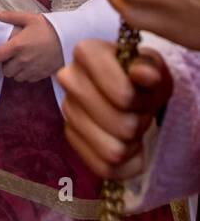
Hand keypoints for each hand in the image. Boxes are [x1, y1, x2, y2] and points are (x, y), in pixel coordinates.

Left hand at [0, 11, 64, 82]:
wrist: (69, 38)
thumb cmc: (49, 27)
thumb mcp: (29, 18)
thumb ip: (10, 16)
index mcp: (17, 46)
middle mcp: (23, 60)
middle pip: (5, 71)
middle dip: (4, 66)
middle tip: (8, 59)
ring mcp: (33, 69)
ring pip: (16, 77)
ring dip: (15, 72)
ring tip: (18, 63)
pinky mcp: (42, 74)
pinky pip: (28, 80)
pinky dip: (26, 75)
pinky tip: (29, 66)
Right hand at [58, 38, 171, 180]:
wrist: (129, 88)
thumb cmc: (141, 76)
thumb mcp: (153, 66)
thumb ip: (150, 69)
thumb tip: (144, 75)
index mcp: (86, 52)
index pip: (124, 96)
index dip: (143, 101)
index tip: (144, 92)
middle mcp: (69, 78)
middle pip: (122, 126)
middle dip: (139, 123)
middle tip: (140, 111)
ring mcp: (67, 109)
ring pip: (113, 151)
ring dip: (132, 144)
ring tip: (132, 126)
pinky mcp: (69, 136)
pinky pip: (104, 168)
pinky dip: (125, 164)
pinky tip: (128, 147)